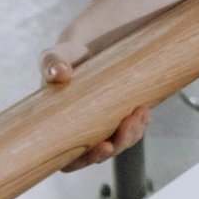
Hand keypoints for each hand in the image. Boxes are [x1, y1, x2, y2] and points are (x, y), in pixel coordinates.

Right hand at [40, 40, 152, 171]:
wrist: (95, 38)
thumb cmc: (70, 52)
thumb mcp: (60, 54)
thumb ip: (53, 61)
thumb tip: (59, 73)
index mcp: (60, 127)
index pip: (69, 159)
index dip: (84, 160)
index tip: (103, 147)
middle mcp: (82, 129)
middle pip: (100, 152)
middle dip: (119, 144)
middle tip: (129, 123)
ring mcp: (103, 122)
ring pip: (119, 141)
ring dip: (132, 134)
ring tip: (141, 112)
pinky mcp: (120, 111)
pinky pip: (131, 127)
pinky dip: (140, 123)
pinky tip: (145, 111)